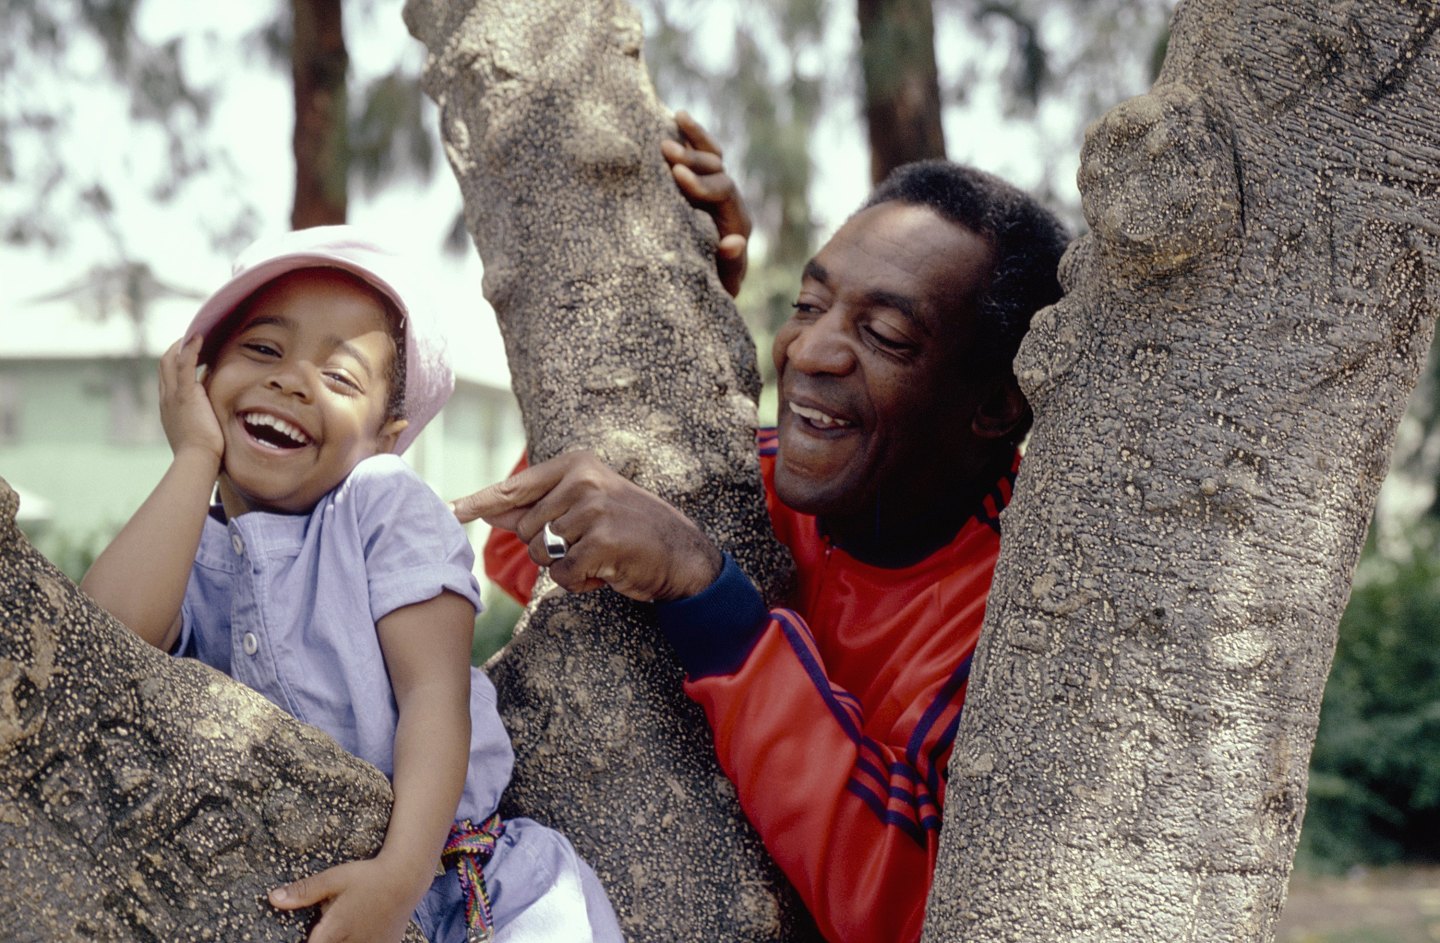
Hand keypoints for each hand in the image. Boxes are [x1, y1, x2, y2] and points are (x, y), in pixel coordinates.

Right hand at [158, 334, 223, 463]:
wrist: (197, 461)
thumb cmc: (203, 454)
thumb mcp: (200, 432)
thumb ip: (203, 419)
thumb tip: (215, 415)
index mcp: (170, 408)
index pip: (168, 378)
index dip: (176, 364)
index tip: (191, 355)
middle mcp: (167, 399)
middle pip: (164, 365)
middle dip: (176, 349)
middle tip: (193, 338)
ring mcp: (173, 396)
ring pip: (170, 361)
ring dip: (182, 344)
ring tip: (197, 332)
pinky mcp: (185, 395)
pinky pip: (185, 364)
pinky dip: (190, 348)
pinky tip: (199, 335)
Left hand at [269, 856, 424, 942]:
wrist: (407, 877)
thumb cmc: (368, 876)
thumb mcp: (334, 879)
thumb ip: (304, 891)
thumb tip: (273, 898)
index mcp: (333, 932)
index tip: (309, 935)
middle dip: (323, 939)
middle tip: (328, 925)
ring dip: (340, 940)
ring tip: (343, 927)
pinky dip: (358, 940)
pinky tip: (359, 930)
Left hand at [452, 451, 723, 601]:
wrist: (680, 552)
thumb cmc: (626, 528)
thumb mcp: (582, 507)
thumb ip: (535, 507)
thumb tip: (485, 508)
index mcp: (576, 465)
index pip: (516, 487)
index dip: (482, 501)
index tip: (453, 509)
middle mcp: (582, 480)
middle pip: (526, 529)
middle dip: (549, 547)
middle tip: (588, 544)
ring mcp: (592, 509)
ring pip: (541, 553)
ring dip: (564, 566)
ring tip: (598, 556)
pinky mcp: (601, 541)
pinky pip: (561, 574)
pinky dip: (577, 582)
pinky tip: (604, 572)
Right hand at [662, 110, 750, 296]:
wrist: (707, 288)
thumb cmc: (711, 289)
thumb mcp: (720, 284)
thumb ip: (728, 266)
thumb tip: (735, 241)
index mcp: (738, 222)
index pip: (723, 191)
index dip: (701, 182)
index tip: (676, 174)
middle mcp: (731, 203)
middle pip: (717, 170)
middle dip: (692, 160)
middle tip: (664, 149)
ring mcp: (718, 192)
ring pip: (712, 156)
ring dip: (691, 141)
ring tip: (670, 125)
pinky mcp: (704, 186)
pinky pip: (703, 155)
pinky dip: (693, 137)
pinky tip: (677, 117)